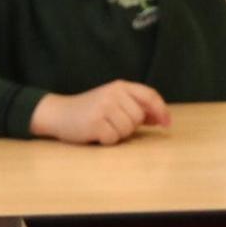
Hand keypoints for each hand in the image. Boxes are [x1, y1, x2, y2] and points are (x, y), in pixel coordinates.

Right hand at [31, 82, 171, 145]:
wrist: (58, 113)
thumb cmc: (90, 110)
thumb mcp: (113, 102)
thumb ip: (135, 107)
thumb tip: (160, 118)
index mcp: (120, 86)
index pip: (149, 95)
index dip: (161, 110)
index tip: (166, 124)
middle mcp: (113, 93)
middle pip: (139, 117)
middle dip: (130, 125)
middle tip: (112, 122)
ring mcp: (103, 107)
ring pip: (127, 130)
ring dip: (118, 134)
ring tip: (103, 127)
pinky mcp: (95, 122)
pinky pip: (114, 139)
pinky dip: (107, 141)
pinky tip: (96, 133)